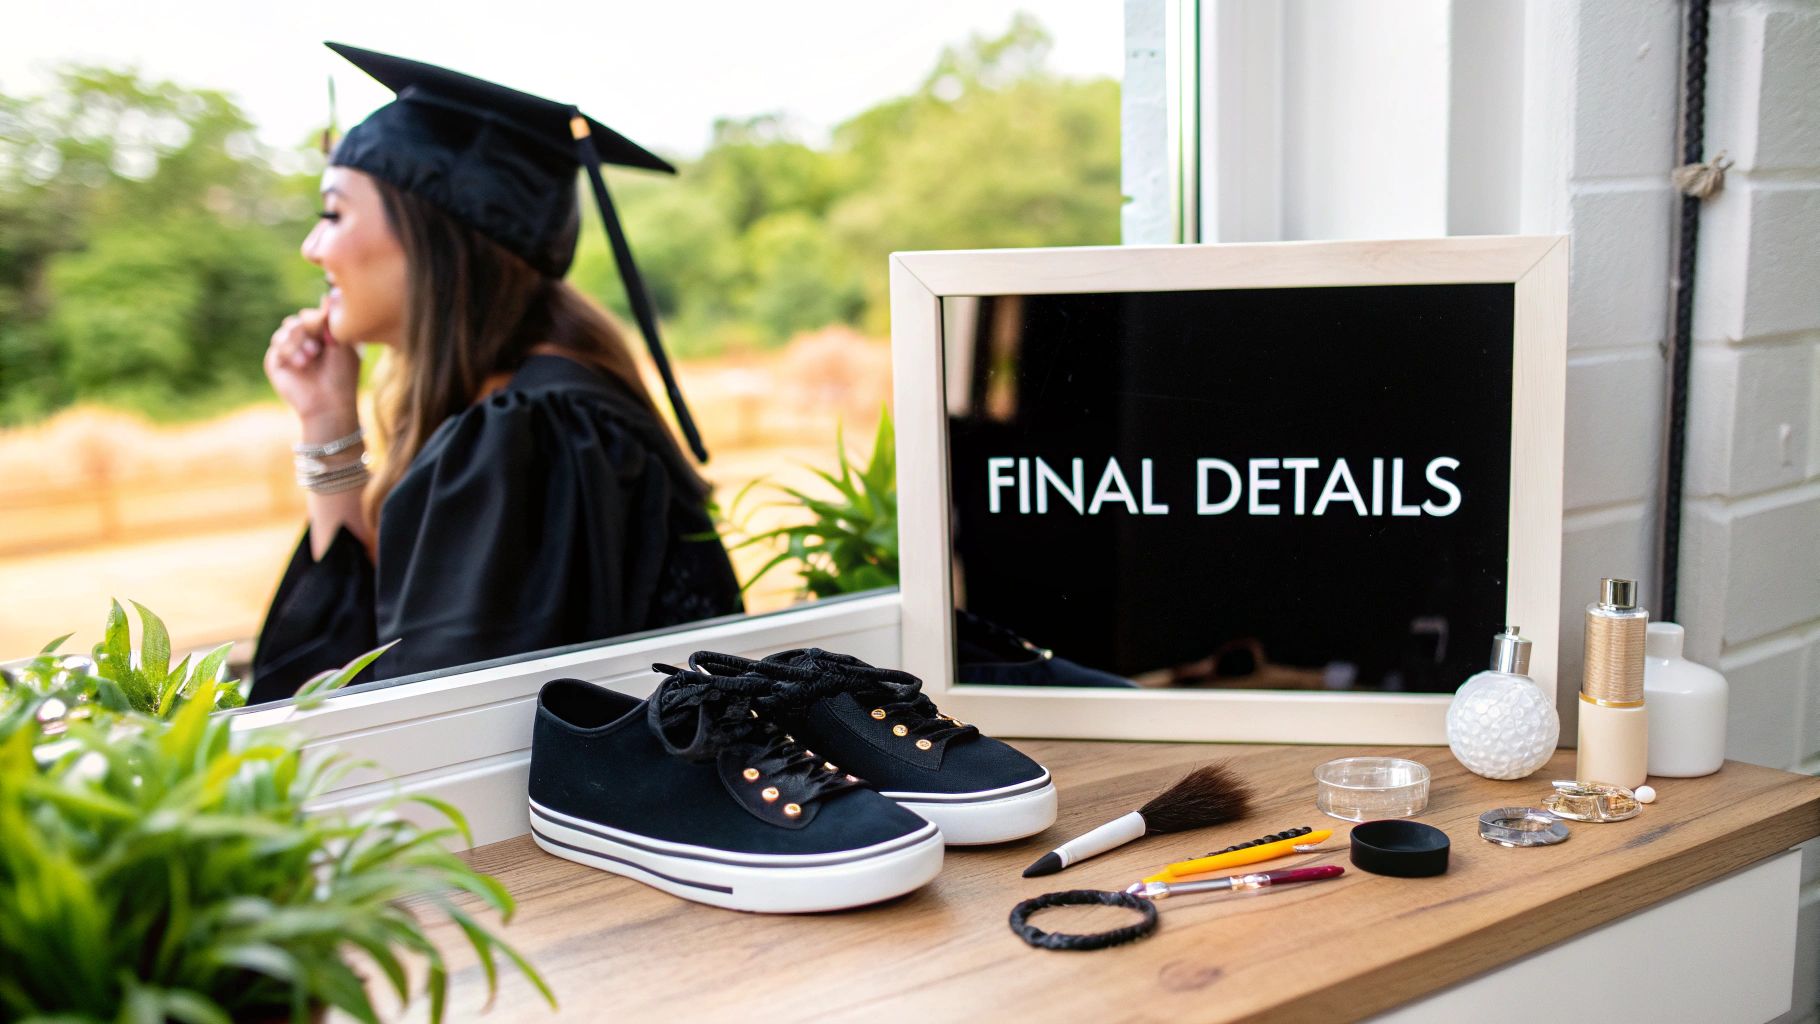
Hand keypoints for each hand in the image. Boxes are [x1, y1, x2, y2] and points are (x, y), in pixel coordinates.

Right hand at [265, 299, 359, 430]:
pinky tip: (301, 362)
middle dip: (310, 327)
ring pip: (287, 327)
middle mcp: (305, 341)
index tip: (329, 330)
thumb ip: (334, 319)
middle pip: (300, 318)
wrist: (329, 402)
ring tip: (312, 355)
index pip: (315, 314)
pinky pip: (276, 343)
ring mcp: (289, 350)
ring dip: (300, 339)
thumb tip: (332, 292)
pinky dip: (290, 349)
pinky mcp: (276, 361)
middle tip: (320, 345)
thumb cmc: (342, 375)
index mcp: (323, 336)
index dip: (319, 317)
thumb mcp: (341, 343)